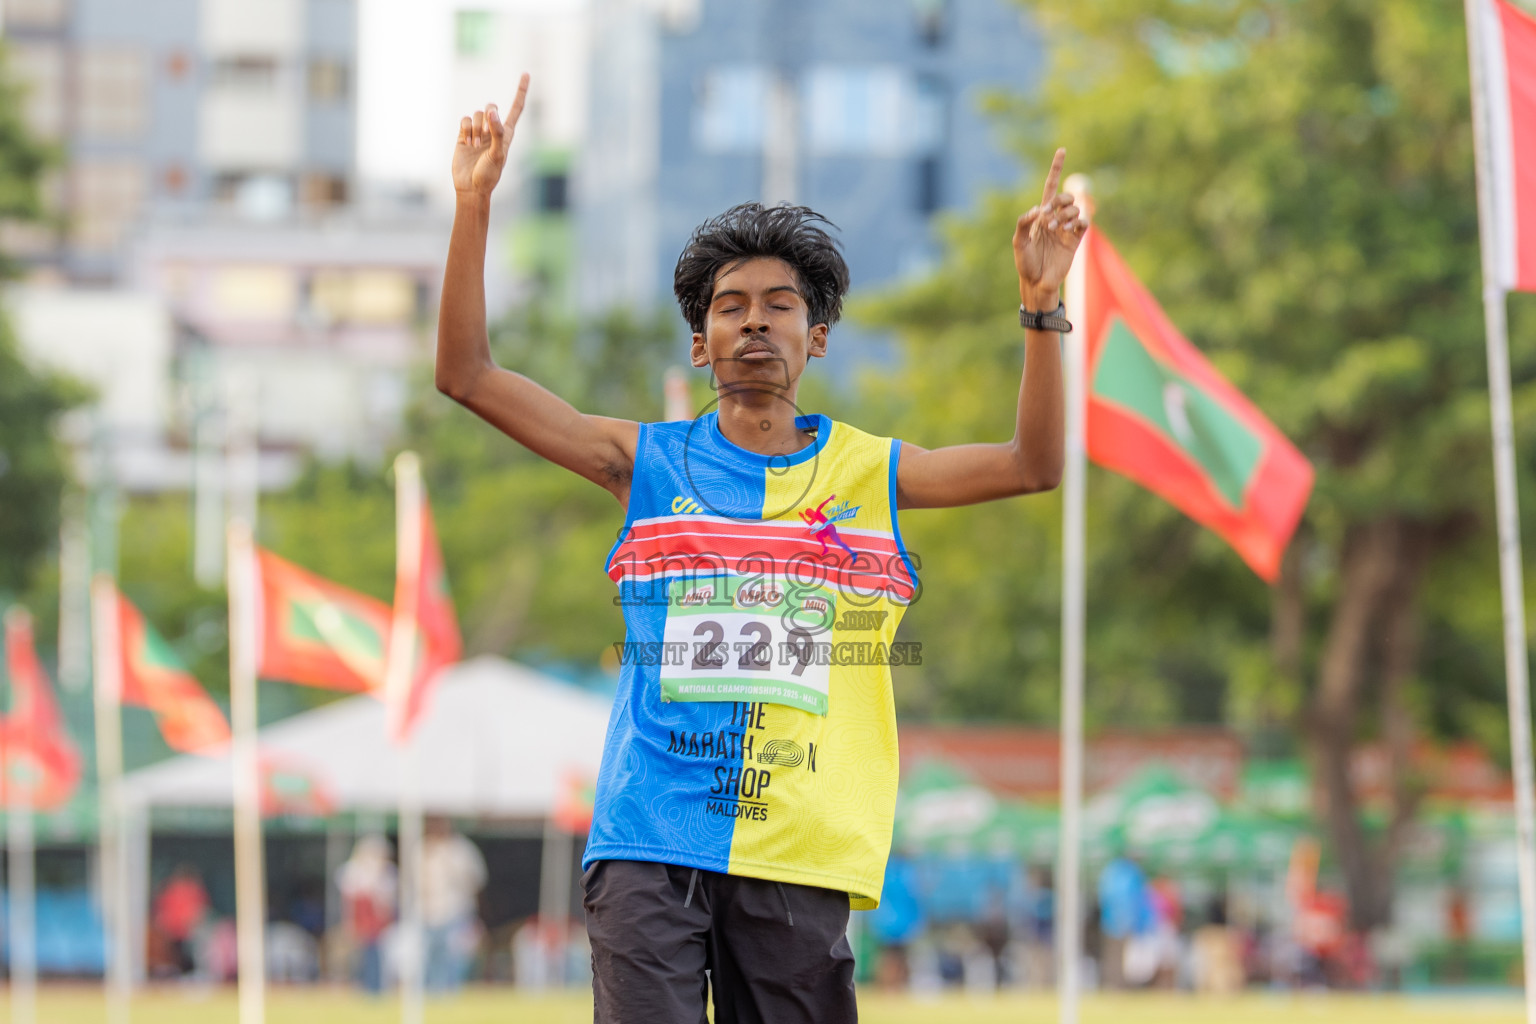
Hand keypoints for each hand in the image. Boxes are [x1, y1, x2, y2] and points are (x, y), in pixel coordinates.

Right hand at [452, 73, 529, 198]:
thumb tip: (493, 112)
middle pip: (491, 106)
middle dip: (487, 115)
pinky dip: (465, 129)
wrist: (470, 187)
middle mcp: (494, 129)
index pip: (516, 108)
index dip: (520, 91)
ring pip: (476, 114)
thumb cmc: (489, 175)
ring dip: (475, 128)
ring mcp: (478, 131)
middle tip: (485, 134)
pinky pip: (464, 119)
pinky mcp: (464, 134)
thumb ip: (497, 132)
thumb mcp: (497, 155)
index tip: (526, 73)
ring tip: (475, 145)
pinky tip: (466, 143)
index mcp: (507, 133)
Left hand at [1013, 148, 1085, 308]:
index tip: (1062, 150)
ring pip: (1074, 208)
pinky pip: (1084, 222)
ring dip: (1066, 214)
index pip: (1050, 186)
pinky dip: (1078, 221)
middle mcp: (1055, 218)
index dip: (1056, 169)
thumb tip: (1037, 209)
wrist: (1037, 282)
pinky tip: (1068, 229)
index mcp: (1041, 215)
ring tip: (1055, 228)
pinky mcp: (1076, 239)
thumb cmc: (1025, 263)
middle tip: (1047, 218)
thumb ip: (1024, 223)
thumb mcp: (1018, 242)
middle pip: (1064, 197)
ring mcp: (1067, 228)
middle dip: (1059, 202)